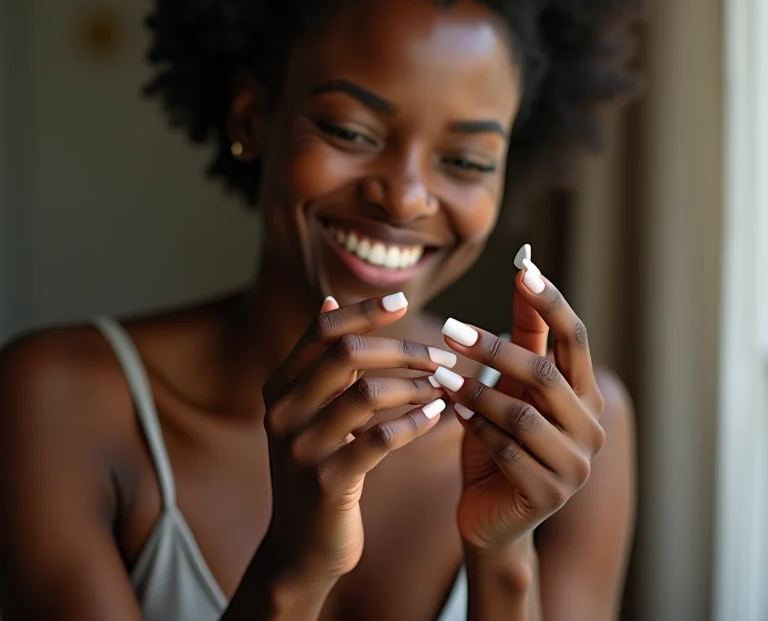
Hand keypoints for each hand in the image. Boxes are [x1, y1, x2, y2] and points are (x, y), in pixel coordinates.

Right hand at [261, 293, 448, 579]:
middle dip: (401, 350)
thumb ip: (322, 361)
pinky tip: (436, 416)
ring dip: (415, 386)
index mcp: (280, 387)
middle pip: (346, 354)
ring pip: (366, 394)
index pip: (321, 331)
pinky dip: (414, 423)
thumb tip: (329, 300)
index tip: (403, 301)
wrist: (300, 546)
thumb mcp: (310, 411)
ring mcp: (302, 449)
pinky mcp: (328, 483)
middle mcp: (284, 412)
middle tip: (441, 357)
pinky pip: (380, 440)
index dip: (363, 311)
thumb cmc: (317, 467)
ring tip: (444, 387)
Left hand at [435, 269, 605, 551]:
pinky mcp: (548, 494)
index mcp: (584, 396)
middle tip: (450, 329)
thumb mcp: (511, 388)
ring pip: (521, 414)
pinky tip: (449, 410)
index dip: (551, 304)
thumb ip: (522, 338)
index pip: (576, 339)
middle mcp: (590, 428)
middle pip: (545, 374)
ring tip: (439, 372)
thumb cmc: (499, 442)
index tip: (523, 268)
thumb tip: (524, 270)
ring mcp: (575, 466)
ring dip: (475, 390)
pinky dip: (473, 426)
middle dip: (493, 350)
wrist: (492, 517)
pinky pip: (506, 450)